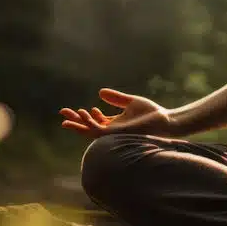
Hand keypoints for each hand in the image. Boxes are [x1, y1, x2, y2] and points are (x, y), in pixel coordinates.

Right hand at [59, 88, 175, 138]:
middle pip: (88, 128)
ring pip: (91, 131)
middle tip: (62, 114)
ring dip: (80, 123)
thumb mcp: (130, 102)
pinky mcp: (118, 133)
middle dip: (75, 122)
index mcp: (114, 124)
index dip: (83, 116)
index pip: (94, 122)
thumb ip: (115, 98)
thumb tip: (100, 91)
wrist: (164, 120)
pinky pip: (100, 131)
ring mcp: (114, 133)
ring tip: (71, 114)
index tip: (75, 109)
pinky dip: (91, 123)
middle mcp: (112, 130)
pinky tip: (86, 114)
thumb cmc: (151, 113)